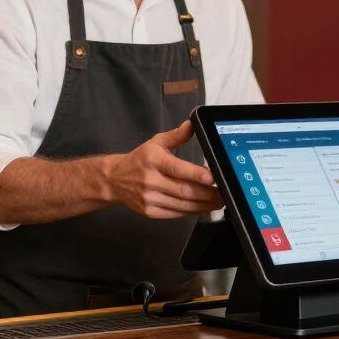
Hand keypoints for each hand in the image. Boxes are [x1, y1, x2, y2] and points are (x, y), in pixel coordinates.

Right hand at [108, 120, 222, 218]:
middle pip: (184, 191)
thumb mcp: (156, 142)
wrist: (114, 179)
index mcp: (154, 161)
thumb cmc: (139, 160)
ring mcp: (149, 198)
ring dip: (203, 205)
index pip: (178, 169)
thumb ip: (177, 135)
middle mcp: (151, 180)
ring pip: (182, 205)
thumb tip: (193, 124)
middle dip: (208, 194)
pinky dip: (192, 211)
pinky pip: (176, 214)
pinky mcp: (150, 212)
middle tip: (224, 193)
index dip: (197, 175)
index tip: (214, 178)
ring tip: (218, 202)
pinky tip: (203, 207)